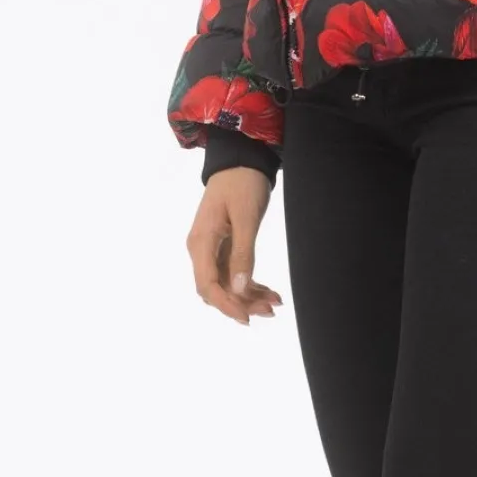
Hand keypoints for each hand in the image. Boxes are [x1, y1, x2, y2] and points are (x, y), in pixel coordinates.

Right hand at [186, 167, 282, 325]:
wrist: (240, 160)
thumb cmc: (242, 184)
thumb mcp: (246, 217)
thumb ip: (242, 253)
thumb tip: (240, 289)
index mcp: (201, 242)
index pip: (207, 285)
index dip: (227, 304)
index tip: (248, 317)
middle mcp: (201, 249)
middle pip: (216, 289)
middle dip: (241, 303)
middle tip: (271, 310)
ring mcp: (211, 249)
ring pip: (226, 284)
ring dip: (248, 297)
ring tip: (274, 304)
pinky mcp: (223, 246)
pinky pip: (233, 273)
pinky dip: (249, 284)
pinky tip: (269, 292)